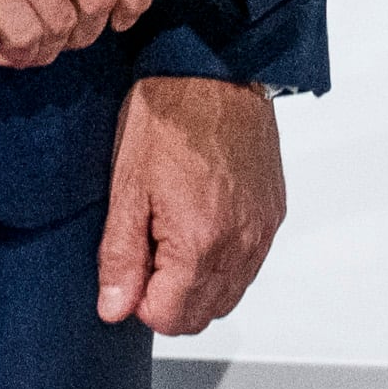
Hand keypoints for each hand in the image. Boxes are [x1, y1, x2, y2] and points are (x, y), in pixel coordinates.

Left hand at [98, 76, 284, 332]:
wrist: (216, 69)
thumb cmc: (168, 117)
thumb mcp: (127, 187)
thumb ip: (121, 257)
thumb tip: (114, 310)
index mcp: (200, 243)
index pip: (170, 319)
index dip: (139, 300)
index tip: (131, 264)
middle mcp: (241, 245)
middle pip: (202, 315)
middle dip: (168, 298)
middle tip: (148, 250)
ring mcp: (262, 231)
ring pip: (228, 295)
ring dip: (197, 283)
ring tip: (173, 233)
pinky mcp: (273, 213)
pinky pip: (249, 264)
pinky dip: (224, 261)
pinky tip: (202, 222)